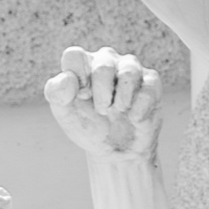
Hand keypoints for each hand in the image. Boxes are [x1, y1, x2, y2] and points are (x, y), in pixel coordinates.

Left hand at [44, 45, 161, 161]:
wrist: (117, 153)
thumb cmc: (90, 129)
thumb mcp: (66, 116)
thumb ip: (56, 94)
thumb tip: (69, 79)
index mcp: (82, 66)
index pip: (74, 56)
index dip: (77, 79)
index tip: (82, 97)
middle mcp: (106, 62)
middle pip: (103, 63)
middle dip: (101, 93)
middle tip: (102, 111)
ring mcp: (130, 70)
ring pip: (129, 71)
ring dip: (122, 99)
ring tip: (119, 111)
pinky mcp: (151, 84)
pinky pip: (148, 88)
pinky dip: (139, 109)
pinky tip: (134, 118)